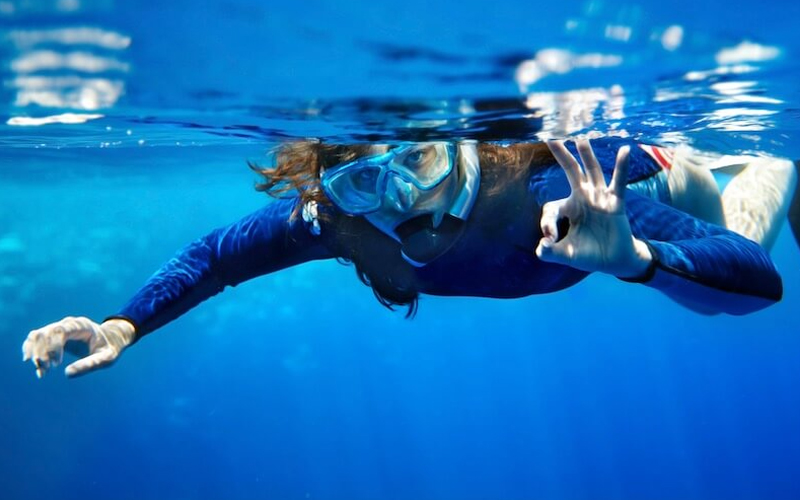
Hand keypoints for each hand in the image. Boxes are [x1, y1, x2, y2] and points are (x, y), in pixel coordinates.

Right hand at [22, 317, 134, 377]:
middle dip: (42, 353)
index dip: (53, 347)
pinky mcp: (54, 334)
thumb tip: (67, 374)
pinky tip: (37, 367)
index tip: (56, 365)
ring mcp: (60, 327)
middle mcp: (68, 324)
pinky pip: (36, 339)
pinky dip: (32, 352)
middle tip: (45, 371)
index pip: (60, 331)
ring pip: (38, 335)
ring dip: (34, 353)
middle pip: (46, 333)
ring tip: (42, 372)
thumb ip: (90, 364)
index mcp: (82, 325)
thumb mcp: (106, 358)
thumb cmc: (109, 348)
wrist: (110, 339)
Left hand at [536, 139, 651, 278]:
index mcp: (569, 208)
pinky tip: (625, 150)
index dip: (547, 223)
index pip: (551, 208)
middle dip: (562, 156)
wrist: (612, 262)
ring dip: (587, 156)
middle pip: (571, 172)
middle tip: (553, 138)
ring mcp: (600, 198)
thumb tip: (540, 248)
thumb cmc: (588, 255)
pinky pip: (619, 183)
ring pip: (592, 172)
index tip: (549, 239)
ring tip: (582, 139)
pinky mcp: (615, 203)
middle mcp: (583, 198)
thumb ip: (550, 252)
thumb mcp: (565, 254)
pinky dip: (622, 167)